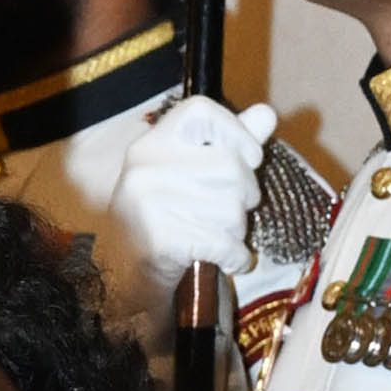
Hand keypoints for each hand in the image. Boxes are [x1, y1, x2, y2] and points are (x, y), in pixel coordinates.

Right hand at [112, 93, 275, 298]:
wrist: (124, 278)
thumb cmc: (163, 218)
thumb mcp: (188, 172)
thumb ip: (228, 143)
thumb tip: (266, 116)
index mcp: (151, 143)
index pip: (201, 112)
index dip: (236, 130)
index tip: (249, 157)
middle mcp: (146, 167)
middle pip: (230, 167)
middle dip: (245, 194)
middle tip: (234, 210)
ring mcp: (150, 204)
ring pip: (231, 208)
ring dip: (237, 229)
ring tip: (221, 236)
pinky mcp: (161, 241)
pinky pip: (223, 243)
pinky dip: (236, 256)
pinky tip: (232, 260)